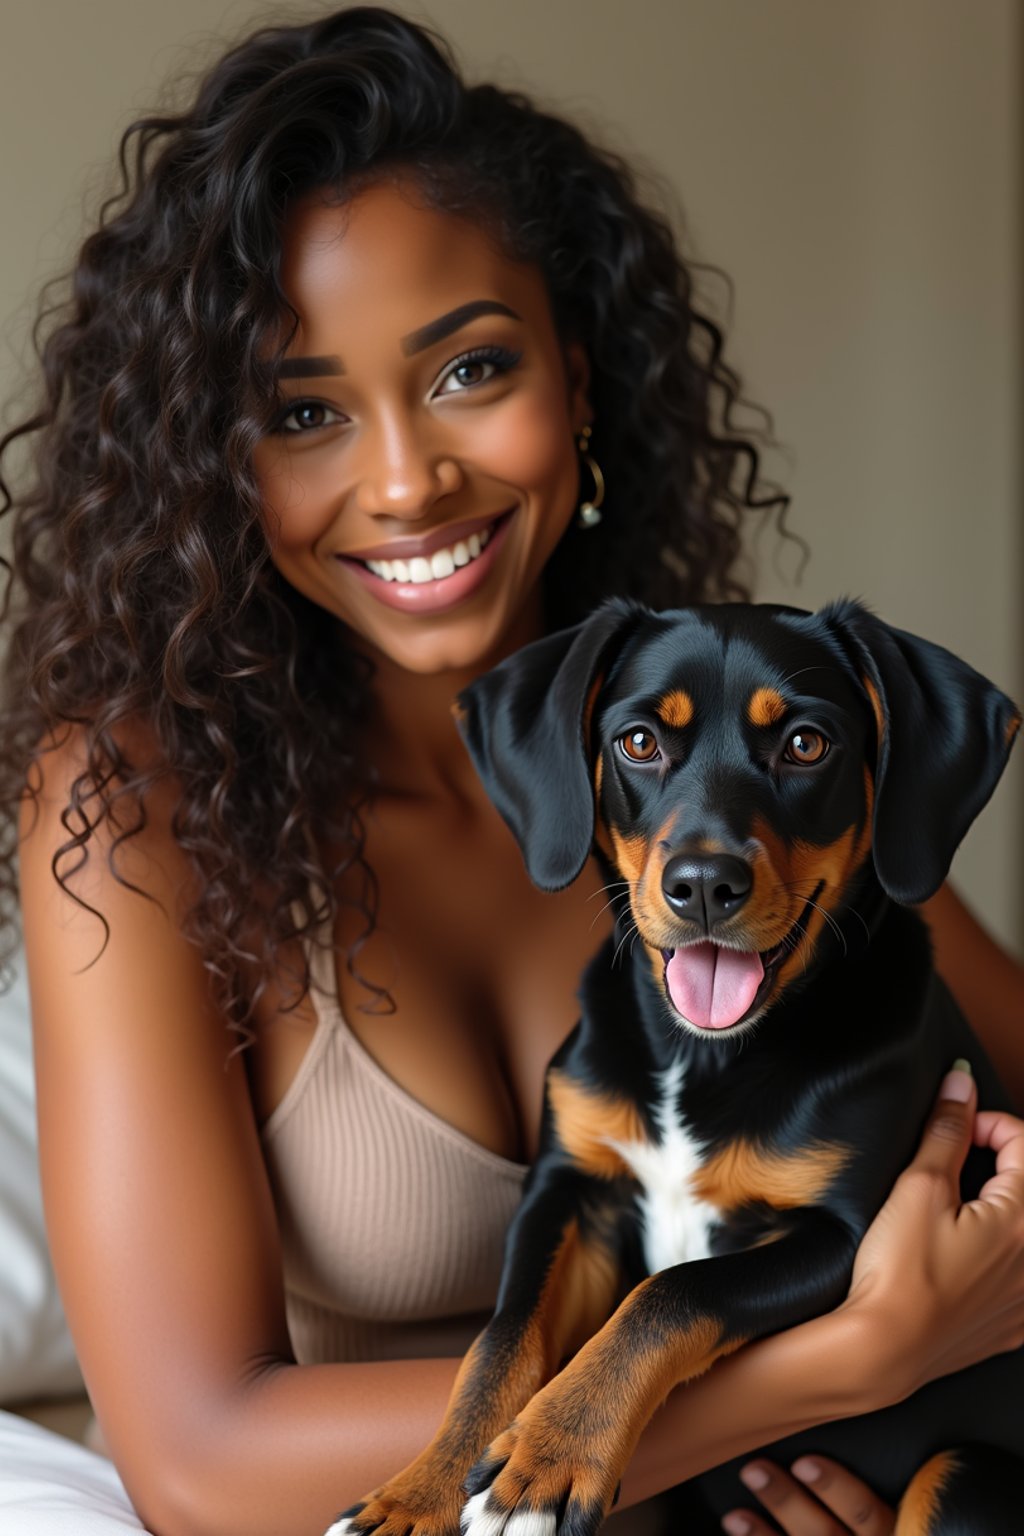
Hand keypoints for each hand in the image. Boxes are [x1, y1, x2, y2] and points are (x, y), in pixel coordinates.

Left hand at [723, 1455, 893, 1534]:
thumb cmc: (888, 1514)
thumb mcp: (903, 1498)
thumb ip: (884, 1471)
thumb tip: (864, 1403)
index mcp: (895, 1529)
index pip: (866, 1513)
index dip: (836, 1488)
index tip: (803, 1461)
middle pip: (825, 1533)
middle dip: (787, 1502)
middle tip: (754, 1468)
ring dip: (762, 1533)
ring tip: (734, 1512)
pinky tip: (735, 1526)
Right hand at [839, 1066, 1023, 1407]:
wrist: (883, 1348)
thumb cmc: (899, 1271)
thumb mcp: (919, 1187)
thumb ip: (947, 1131)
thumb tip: (962, 1084)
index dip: (986, 1122)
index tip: (955, 1127)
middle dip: (996, 1162)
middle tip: (953, 1162)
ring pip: (1022, 1232)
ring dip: (998, 1208)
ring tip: (955, 1210)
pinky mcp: (1011, 1327)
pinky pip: (1017, 1278)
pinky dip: (998, 1255)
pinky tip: (961, 1257)